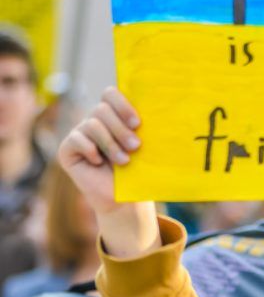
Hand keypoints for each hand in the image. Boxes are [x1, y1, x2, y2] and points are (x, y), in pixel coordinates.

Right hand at [58, 87, 159, 257]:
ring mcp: (80, 134)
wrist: (124, 201)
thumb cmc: (137, 174)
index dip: (122, 104)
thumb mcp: (144, 150)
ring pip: (91, 124)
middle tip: (136, 147)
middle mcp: (94, 122)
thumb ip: (144, 130)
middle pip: (102, 109)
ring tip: (123, 161)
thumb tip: (163, 113)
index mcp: (113, 116)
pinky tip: (98, 163)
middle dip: (120, 128)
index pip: (110, 94)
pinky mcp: (67, 149)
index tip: (137, 123)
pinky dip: (90, 150)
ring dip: (110, 143)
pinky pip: (76, 139)